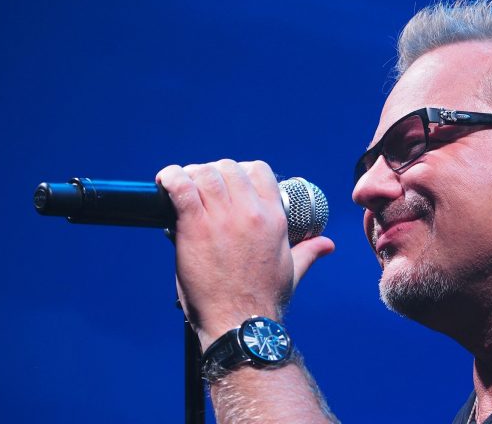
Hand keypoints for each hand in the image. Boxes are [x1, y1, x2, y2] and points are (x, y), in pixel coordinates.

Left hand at [156, 160, 333, 347]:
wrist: (240, 324)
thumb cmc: (264, 301)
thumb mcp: (293, 270)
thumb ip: (309, 252)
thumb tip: (327, 245)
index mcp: (274, 217)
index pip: (259, 171)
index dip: (241, 170)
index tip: (229, 183)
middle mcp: (250, 211)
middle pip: (228, 168)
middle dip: (213, 172)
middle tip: (201, 188)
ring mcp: (222, 217)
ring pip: (204, 173)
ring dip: (191, 175)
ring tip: (182, 186)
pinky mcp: (195, 227)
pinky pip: (181, 188)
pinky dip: (170, 179)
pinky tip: (165, 182)